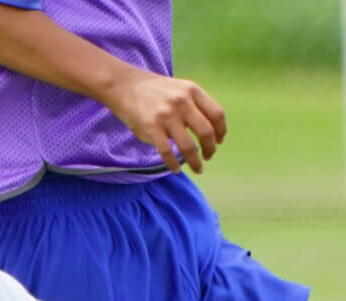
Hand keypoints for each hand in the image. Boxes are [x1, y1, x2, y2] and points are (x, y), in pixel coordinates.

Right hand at [101, 70, 227, 173]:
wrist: (124, 86)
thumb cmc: (154, 90)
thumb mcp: (179, 89)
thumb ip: (195, 105)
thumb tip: (209, 131)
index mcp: (192, 91)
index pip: (217, 114)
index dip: (221, 131)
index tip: (219, 141)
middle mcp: (182, 102)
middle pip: (206, 132)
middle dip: (210, 149)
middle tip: (209, 156)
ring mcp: (166, 116)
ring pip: (188, 146)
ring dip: (195, 162)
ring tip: (197, 168)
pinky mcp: (151, 129)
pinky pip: (167, 152)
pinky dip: (173, 164)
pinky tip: (176, 169)